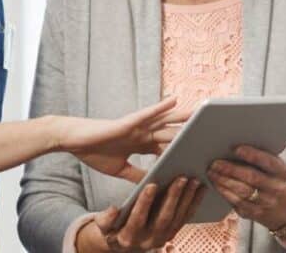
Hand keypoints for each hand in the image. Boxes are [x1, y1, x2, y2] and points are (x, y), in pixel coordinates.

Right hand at [59, 97, 189, 181]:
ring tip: (201, 110)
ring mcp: (136, 126)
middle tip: (212, 129)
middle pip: (172, 130)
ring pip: (164, 119)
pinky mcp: (127, 122)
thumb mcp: (120, 169)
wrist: (73, 141)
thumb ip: (137, 174)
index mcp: (141, 144)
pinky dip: (161, 107)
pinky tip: (174, 99)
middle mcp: (142, 132)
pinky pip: (147, 113)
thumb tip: (153, 185)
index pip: (167, 145)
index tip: (202, 151)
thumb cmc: (93, 152)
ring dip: (183, 114)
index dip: (183, 148)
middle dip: (190, 130)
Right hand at [79, 177, 205, 251]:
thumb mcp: (103, 225)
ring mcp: (163, 238)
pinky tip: (200, 189)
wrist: (124, 244)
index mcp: (129, 237)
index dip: (144, 203)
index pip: (138, 219)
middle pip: (164, 218)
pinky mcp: (173, 232)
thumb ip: (106, 218)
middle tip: (181, 178)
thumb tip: (114, 209)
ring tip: (194, 180)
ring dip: (188, 199)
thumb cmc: (113, 229)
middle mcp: (149, 240)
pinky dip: (194, 203)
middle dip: (173, 197)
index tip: (151, 185)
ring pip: (178, 218)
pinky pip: (185, 218)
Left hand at [207, 145, 285, 230]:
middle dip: (231, 169)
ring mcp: (265, 203)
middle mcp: (276, 188)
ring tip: (212, 172)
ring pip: (242, 192)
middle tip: (215, 162)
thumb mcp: (276, 167)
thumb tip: (248, 133)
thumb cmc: (274, 179)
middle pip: (252, 178)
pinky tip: (216, 184)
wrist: (285, 207)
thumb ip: (264, 154)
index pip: (268, 162)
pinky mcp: (254, 213)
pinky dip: (224, 192)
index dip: (252, 155)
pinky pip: (237, 203)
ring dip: (224, 181)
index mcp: (282, 172)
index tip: (236, 148)